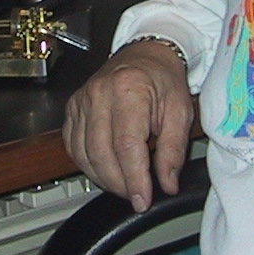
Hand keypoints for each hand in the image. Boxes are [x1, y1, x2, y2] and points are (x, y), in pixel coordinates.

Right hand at [64, 41, 193, 211]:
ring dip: (103, 178)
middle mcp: (99, 93)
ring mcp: (81, 100)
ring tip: (124, 185)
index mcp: (129, 90)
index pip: (126, 145)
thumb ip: (174, 150)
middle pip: (101, 153)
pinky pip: (72, 146)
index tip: (143, 200)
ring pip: (84, 153)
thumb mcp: (180, 111)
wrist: (144, 54)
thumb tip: (168, 184)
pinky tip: (104, 170)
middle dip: (119, 183)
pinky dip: (87, 165)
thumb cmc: (163, 80)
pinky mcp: (72, 109)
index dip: (134, 179)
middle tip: (137, 196)